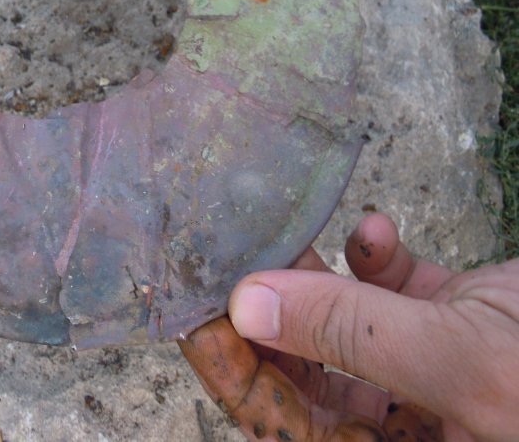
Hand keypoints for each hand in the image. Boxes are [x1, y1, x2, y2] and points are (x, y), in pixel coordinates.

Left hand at [179, 213, 518, 440]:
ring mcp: (428, 365)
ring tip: (282, 230)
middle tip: (228, 256)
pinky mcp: (455, 318)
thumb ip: (352, 334)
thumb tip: (249, 306)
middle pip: (306, 370)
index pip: (286, 424)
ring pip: (342, 321)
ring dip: (312, 273)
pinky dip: (377, 256)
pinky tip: (376, 229)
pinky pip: (393, 288)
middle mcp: (406, 421)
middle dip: (267, 310)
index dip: (235, 372)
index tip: (194, 313)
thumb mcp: (457, 363)